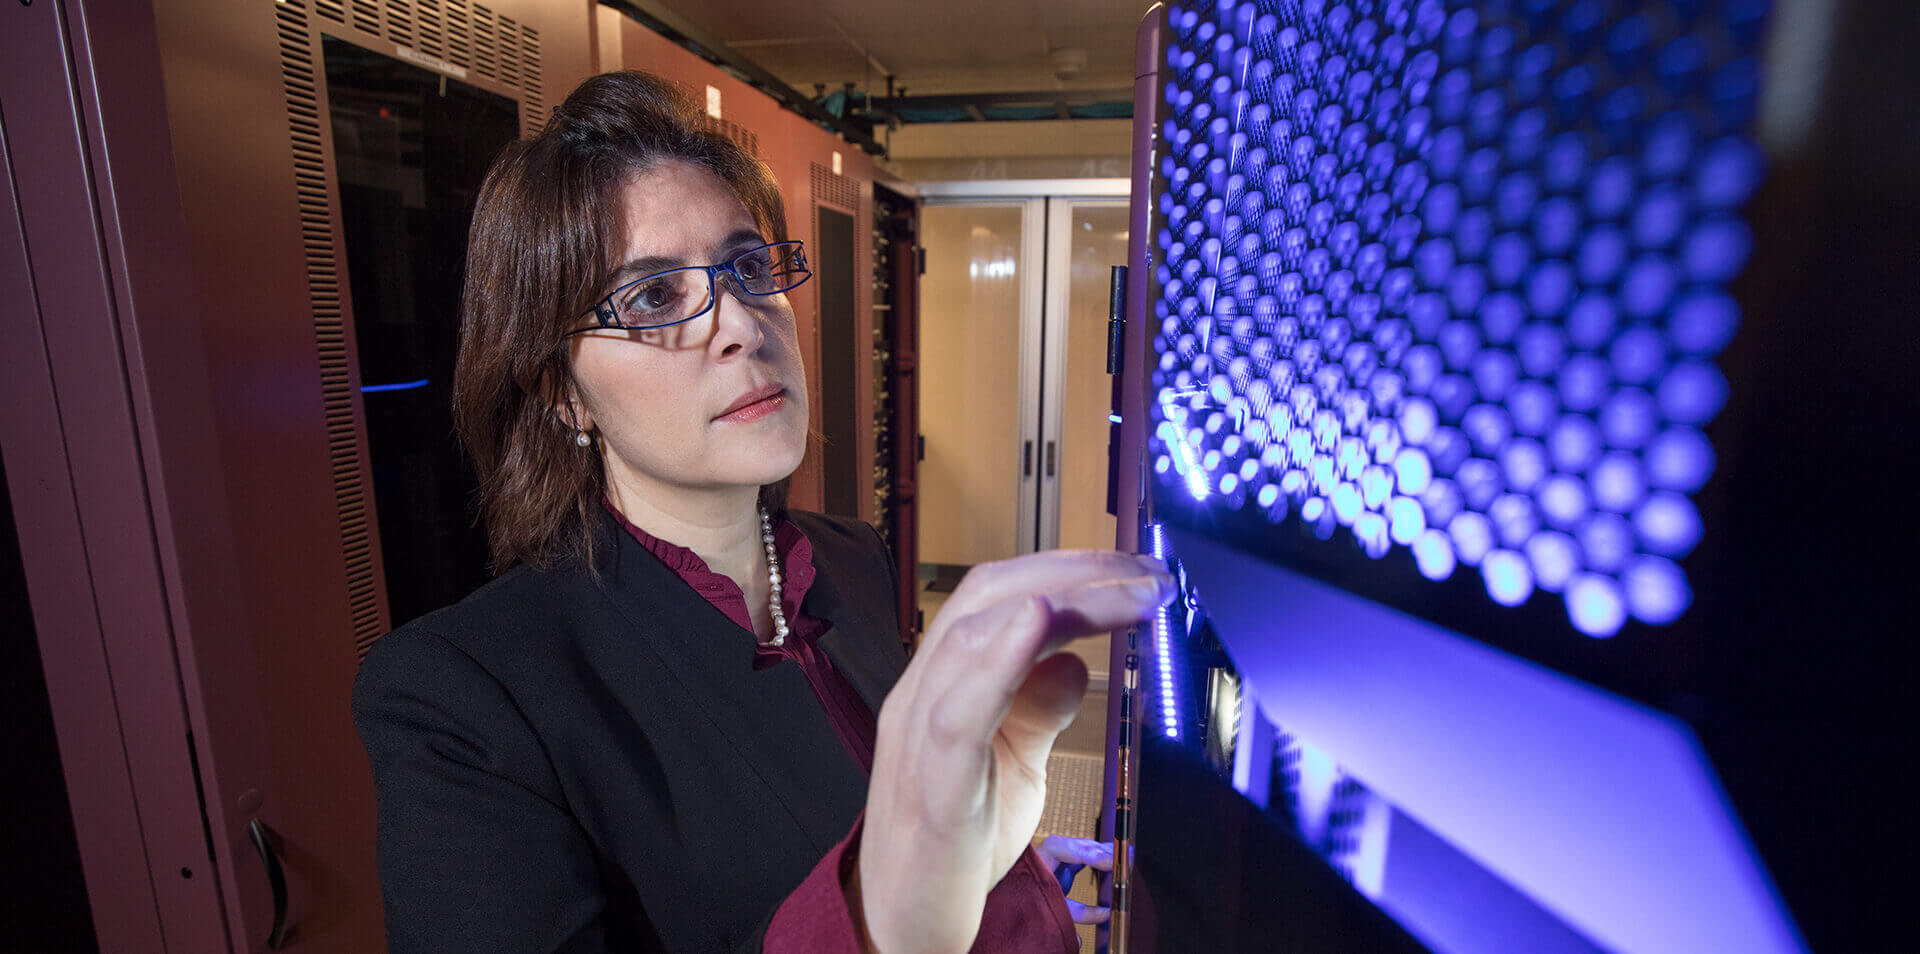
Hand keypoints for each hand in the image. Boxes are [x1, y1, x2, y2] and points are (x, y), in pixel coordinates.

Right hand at [853, 551, 1171, 953]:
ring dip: (1061, 603)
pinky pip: (958, 712)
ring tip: (1129, 596)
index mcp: (942, 683)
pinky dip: (999, 659)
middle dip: (1076, 572)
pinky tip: (1039, 623)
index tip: (1138, 570)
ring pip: (974, 637)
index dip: (1068, 568)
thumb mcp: (1016, 763)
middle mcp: (921, 695)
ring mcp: (919, 738)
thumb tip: (1077, 661)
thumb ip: (1040, 707)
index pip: (997, 594)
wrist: (902, 926)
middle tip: (1150, 576)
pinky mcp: (933, 791)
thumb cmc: (954, 844)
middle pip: (988, 597)